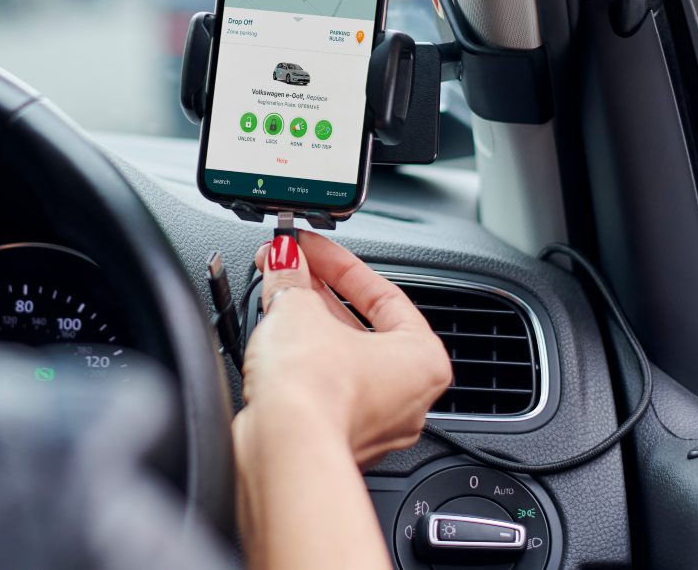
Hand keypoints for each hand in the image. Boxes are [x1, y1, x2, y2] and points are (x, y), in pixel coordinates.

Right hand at [237, 231, 451, 465]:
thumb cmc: (316, 391)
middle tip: (287, 266)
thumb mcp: (299, 308)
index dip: (338, 262)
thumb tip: (284, 259)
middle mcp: (407, 398)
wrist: (283, 450)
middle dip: (318, 291)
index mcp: (424, 360)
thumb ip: (293, 277)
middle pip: (361, 326)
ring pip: (340, 359)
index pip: (383, 294)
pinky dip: (299, 362)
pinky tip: (272, 341)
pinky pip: (321, 389)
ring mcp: (371, 425)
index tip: (309, 247)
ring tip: (274, 296)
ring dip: (307, 324)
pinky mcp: (334, 440)